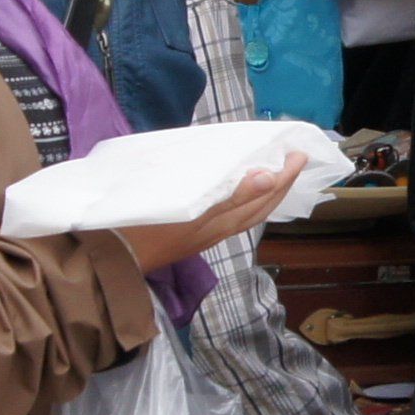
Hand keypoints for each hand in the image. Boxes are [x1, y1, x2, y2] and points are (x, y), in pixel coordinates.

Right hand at [115, 162, 297, 270]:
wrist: (117, 260)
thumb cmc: (148, 230)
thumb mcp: (190, 211)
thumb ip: (229, 196)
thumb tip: (267, 178)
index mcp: (222, 221)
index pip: (262, 197)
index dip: (283, 177)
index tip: (298, 155)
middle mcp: (220, 229)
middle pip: (260, 207)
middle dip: (281, 184)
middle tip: (294, 160)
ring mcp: (207, 233)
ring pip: (246, 213)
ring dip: (264, 193)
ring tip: (274, 173)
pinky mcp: (194, 233)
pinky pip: (231, 215)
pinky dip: (242, 199)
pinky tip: (237, 191)